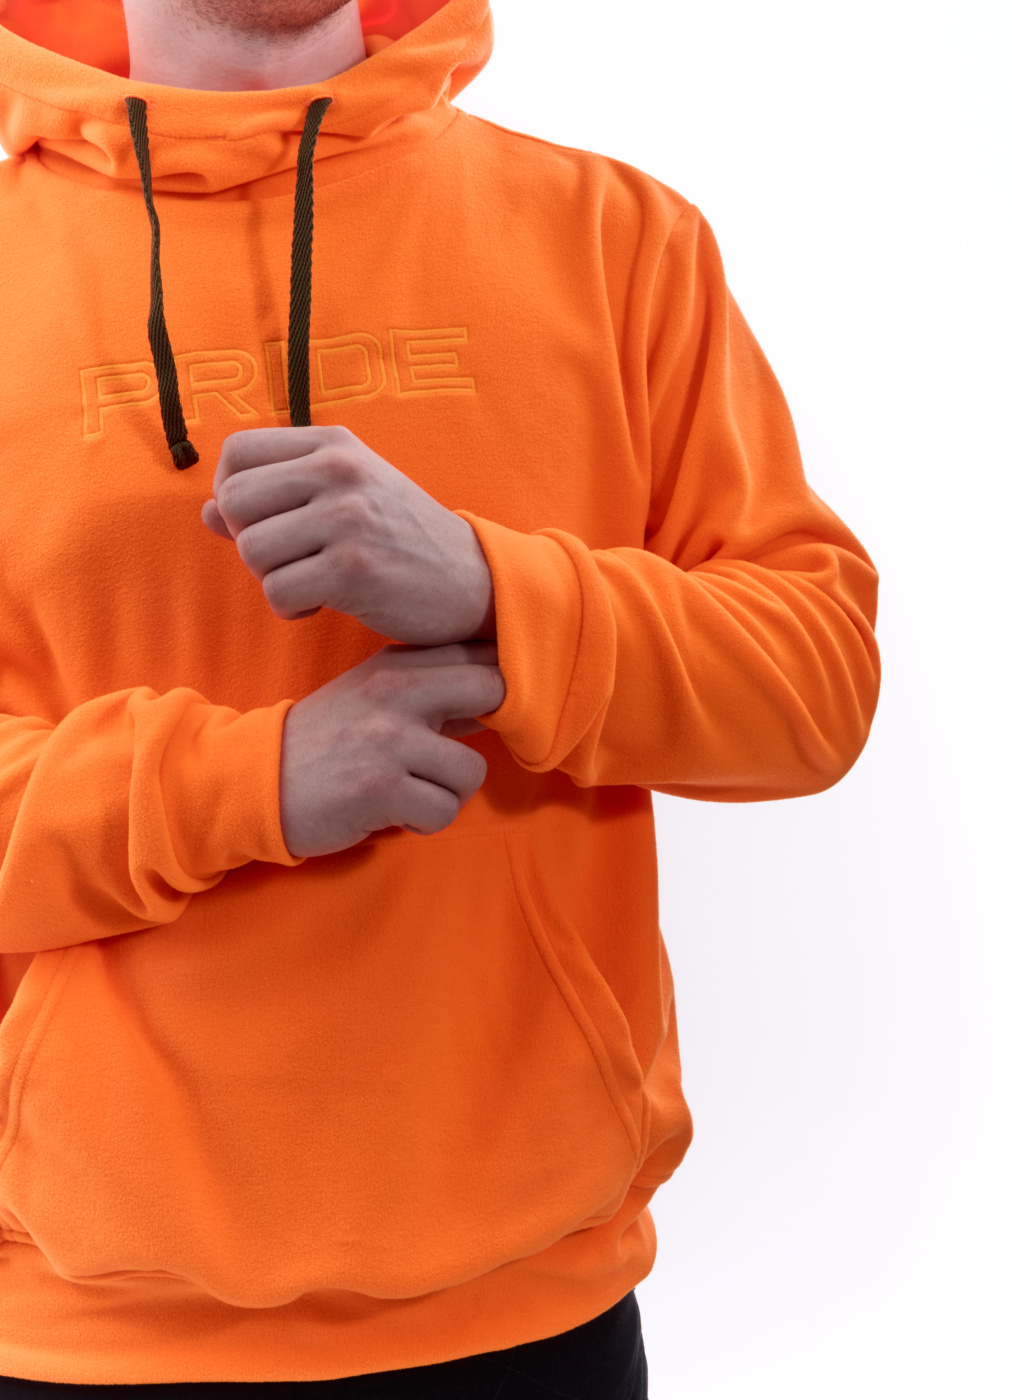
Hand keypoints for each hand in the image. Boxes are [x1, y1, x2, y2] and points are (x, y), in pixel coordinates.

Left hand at [202, 426, 495, 644]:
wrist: (472, 580)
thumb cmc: (401, 539)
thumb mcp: (346, 498)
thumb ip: (277, 497)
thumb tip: (205, 512)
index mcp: (334, 444)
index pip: (237, 452)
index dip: (230, 493)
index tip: (262, 522)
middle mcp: (340, 470)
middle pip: (234, 501)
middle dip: (248, 541)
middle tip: (287, 560)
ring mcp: (348, 517)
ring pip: (251, 550)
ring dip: (271, 579)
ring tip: (310, 582)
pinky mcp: (353, 568)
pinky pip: (278, 591)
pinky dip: (291, 608)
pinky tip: (322, 604)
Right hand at [278, 643, 504, 858]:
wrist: (258, 781)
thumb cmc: (326, 742)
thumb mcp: (374, 697)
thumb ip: (434, 691)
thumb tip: (500, 691)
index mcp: (396, 664)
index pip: (478, 651)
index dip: (499, 682)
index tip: (482, 710)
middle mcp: (396, 691)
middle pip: (492, 689)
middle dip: (486, 730)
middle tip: (448, 755)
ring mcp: (389, 738)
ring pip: (473, 770)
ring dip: (447, 792)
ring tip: (411, 791)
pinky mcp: (381, 788)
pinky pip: (444, 811)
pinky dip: (423, 821)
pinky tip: (394, 812)